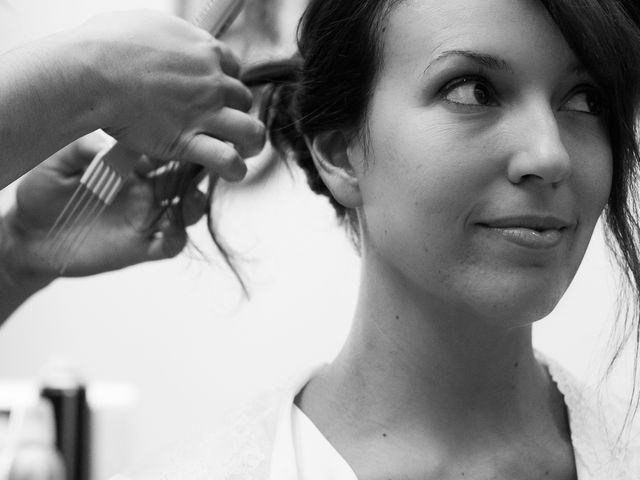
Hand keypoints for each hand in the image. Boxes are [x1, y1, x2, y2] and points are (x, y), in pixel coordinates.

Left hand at [1, 134, 206, 282]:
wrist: (30, 235)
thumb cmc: (43, 193)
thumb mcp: (57, 163)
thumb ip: (82, 149)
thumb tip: (108, 142)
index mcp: (129, 166)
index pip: (162, 151)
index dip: (174, 145)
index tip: (176, 139)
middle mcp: (143, 191)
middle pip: (183, 179)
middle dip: (197, 171)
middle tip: (203, 165)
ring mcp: (144, 219)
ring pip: (185, 211)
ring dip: (195, 204)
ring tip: (193, 198)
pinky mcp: (139, 247)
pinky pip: (169, 245)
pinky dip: (177, 238)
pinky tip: (171, 231)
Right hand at [79, 10, 265, 181]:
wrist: (92, 72)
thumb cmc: (107, 45)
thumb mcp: (145, 25)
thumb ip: (166, 38)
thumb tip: (162, 41)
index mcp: (204, 51)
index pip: (235, 69)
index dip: (229, 83)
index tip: (218, 92)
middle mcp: (211, 81)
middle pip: (244, 99)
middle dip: (238, 112)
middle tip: (225, 123)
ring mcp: (204, 112)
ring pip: (251, 131)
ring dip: (251, 143)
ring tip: (243, 150)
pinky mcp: (188, 140)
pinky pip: (227, 159)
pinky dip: (234, 169)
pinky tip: (231, 171)